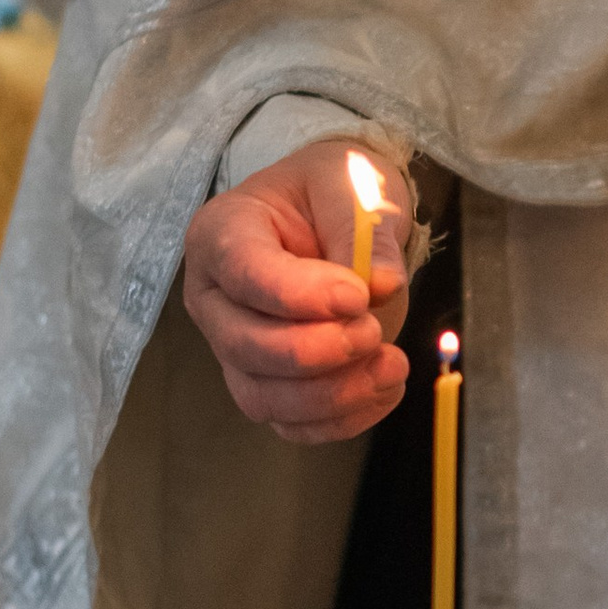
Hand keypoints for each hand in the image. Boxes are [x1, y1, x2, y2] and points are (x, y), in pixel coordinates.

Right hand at [182, 139, 414, 443]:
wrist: (337, 215)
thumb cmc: (333, 191)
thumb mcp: (351, 184)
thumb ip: (363, 232)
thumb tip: (381, 287)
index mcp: (221, 233)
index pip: (242, 273)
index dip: (298, 295)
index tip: (357, 295)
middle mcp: (215, 297)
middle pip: (243, 345)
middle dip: (315, 351)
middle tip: (374, 330)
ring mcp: (236, 348)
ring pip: (264, 397)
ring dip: (333, 395)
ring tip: (392, 364)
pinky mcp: (269, 385)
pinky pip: (293, 424)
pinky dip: (343, 419)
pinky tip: (385, 388)